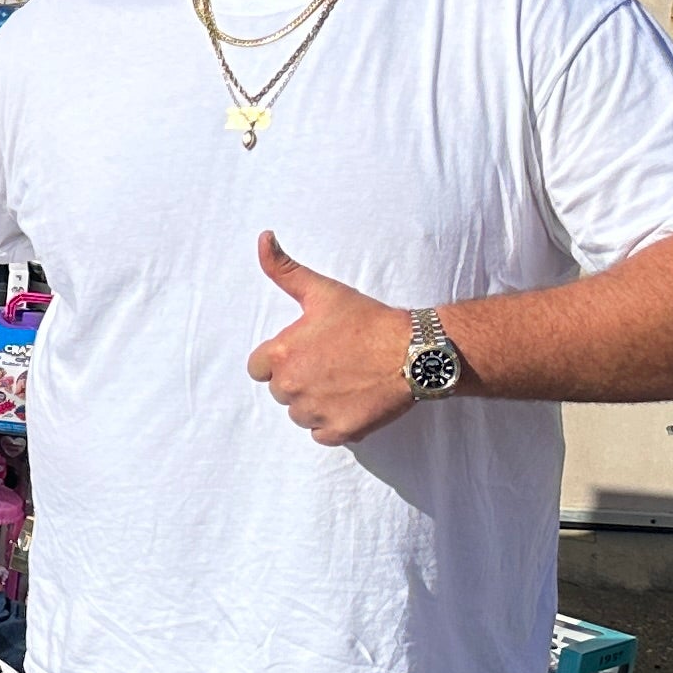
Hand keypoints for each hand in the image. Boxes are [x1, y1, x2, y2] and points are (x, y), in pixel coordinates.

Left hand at [248, 232, 417, 444]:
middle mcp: (291, 388)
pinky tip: (355, 402)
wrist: (414, 351)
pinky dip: (335, 424)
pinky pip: (323, 435)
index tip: (306, 352)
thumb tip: (262, 238)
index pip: (258, 368)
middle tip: (333, 364)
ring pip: (301, 415)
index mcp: (281, 355)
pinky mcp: (340, 432)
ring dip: (316, 404)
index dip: (280, 359)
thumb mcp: (322, 291)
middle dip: (300, 380)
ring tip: (346, 382)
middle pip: (281, 392)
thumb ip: (284, 269)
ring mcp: (316, 412)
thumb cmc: (369, 319)